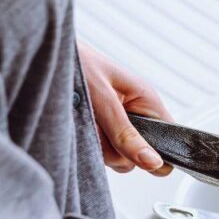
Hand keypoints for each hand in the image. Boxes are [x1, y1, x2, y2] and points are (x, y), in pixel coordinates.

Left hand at [78, 40, 173, 175]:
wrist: (48, 56)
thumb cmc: (78, 63)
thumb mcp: (103, 100)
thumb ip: (126, 134)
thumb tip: (153, 163)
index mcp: (147, 100)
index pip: (171, 137)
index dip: (160, 154)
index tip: (136, 155)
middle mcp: (136, 114)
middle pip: (141, 155)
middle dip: (117, 152)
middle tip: (98, 130)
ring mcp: (118, 124)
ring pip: (119, 157)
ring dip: (99, 148)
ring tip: (84, 122)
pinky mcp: (101, 130)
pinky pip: (102, 152)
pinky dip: (88, 145)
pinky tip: (78, 127)